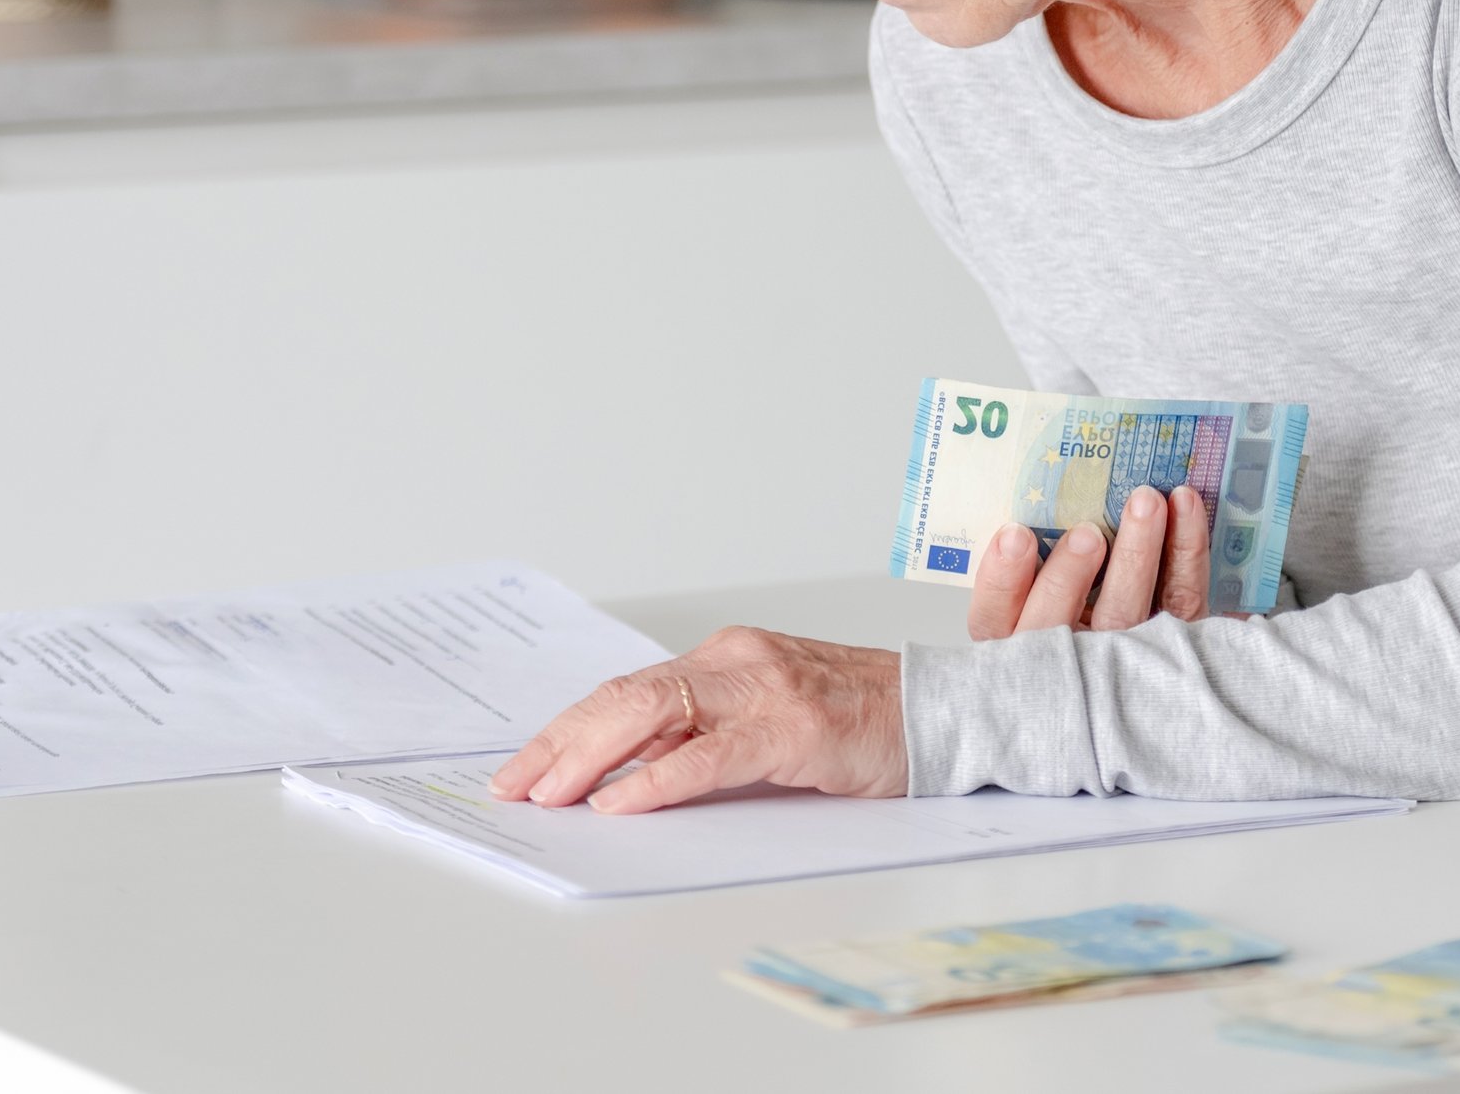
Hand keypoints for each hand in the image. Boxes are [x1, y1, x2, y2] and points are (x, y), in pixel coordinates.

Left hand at [486, 627, 904, 814]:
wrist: (944, 711)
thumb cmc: (861, 722)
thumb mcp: (769, 723)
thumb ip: (708, 738)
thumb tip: (628, 777)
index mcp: (727, 658)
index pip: (628, 690)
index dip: (570, 729)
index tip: (525, 768)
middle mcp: (737, 660)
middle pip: (627, 696)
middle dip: (561, 742)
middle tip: (515, 785)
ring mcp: (765, 688)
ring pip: (655, 713)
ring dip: (591, 756)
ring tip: (549, 793)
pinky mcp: (794, 726)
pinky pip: (709, 754)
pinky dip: (657, 779)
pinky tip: (620, 802)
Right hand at [967, 485, 1212, 640]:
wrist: (1148, 690)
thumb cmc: (1073, 618)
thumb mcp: (1032, 604)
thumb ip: (1025, 571)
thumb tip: (1024, 513)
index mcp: (1016, 645)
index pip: (994, 620)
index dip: (1003, 580)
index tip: (1015, 535)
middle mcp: (1064, 659)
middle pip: (1059, 625)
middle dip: (1070, 578)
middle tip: (1087, 534)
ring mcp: (1122, 657)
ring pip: (1125, 613)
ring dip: (1137, 554)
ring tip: (1144, 502)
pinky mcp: (1176, 641)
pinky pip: (1181, 597)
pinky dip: (1186, 548)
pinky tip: (1184, 503)